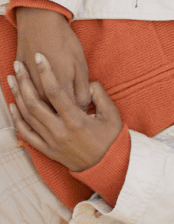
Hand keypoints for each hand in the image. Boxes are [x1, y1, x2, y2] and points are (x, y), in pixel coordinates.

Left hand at [8, 54, 121, 171]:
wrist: (107, 165)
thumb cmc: (111, 137)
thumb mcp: (111, 113)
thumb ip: (98, 94)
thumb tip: (86, 83)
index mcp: (76, 120)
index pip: (55, 91)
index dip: (46, 73)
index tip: (40, 58)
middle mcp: (59, 131)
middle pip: (34, 103)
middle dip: (24, 82)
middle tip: (17, 66)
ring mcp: (51, 142)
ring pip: (27, 117)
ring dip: (17, 97)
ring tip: (12, 80)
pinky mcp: (47, 150)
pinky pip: (27, 134)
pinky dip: (17, 119)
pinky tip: (13, 106)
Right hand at [16, 7, 91, 109]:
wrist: (39, 24)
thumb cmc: (64, 42)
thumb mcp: (81, 65)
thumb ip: (83, 89)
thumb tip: (83, 106)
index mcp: (62, 89)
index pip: (73, 110)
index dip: (81, 111)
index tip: (87, 109)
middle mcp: (43, 93)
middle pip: (56, 112)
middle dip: (66, 112)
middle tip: (75, 105)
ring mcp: (29, 88)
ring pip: (41, 108)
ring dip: (51, 108)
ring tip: (60, 101)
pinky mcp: (21, 81)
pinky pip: (28, 98)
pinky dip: (37, 100)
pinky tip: (44, 95)